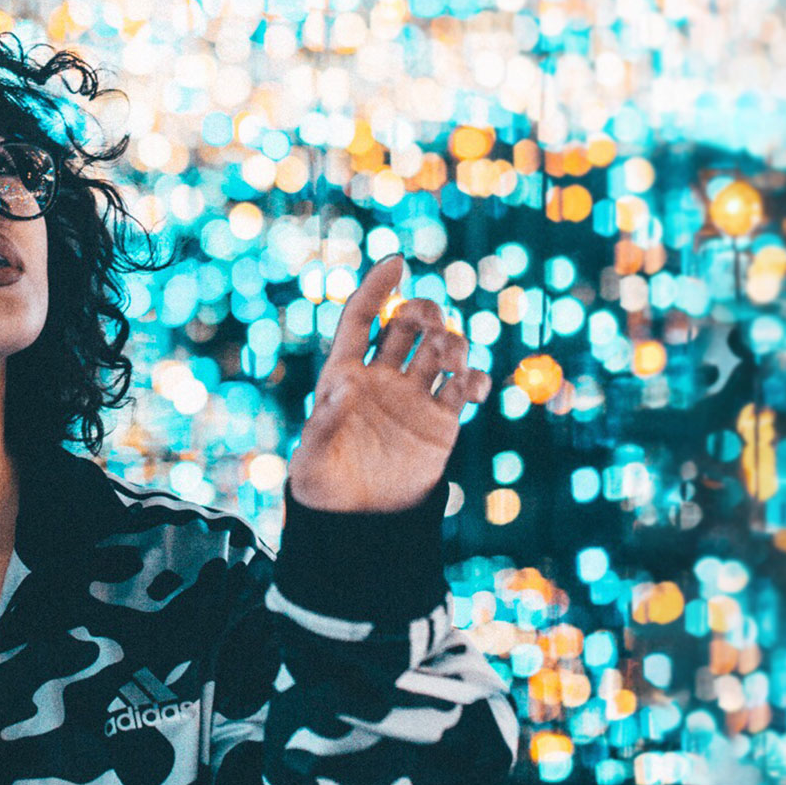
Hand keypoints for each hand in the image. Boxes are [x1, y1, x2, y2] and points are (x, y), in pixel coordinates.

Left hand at [287, 254, 492, 512]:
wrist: (358, 522)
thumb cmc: (322, 488)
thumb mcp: (311, 459)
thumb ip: (325, 424)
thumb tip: (344, 388)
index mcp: (345, 374)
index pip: (363, 318)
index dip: (378, 288)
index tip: (398, 262)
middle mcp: (382, 378)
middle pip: (406, 325)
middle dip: (422, 312)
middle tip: (430, 323)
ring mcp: (413, 397)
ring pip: (439, 350)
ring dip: (451, 342)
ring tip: (452, 358)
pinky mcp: (441, 422)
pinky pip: (463, 389)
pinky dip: (474, 380)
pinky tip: (472, 387)